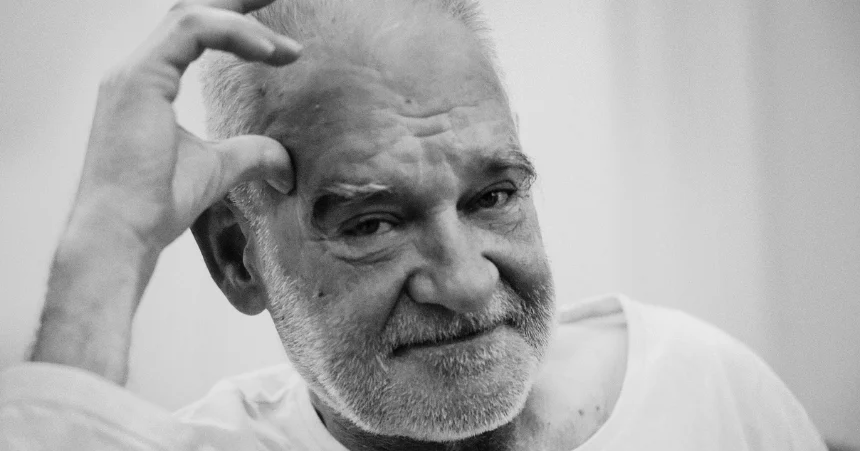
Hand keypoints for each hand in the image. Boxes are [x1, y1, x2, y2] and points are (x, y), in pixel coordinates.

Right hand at [31, 0, 299, 382]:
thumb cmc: (157, 205)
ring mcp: (134, 73)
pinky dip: (233, 34)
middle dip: (239, 5)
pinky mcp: (139, 79)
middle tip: (280, 0)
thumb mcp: (217, 169)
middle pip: (190, 13)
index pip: (193, 33)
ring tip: (288, 46)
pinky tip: (269, 52)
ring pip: (191, 16)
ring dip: (244, 19)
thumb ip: (251, 155)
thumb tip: (287, 166)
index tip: (281, 44)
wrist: (123, 234)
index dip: (237, 25)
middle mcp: (136, 71)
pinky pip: (192, 32)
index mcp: (147, 84)